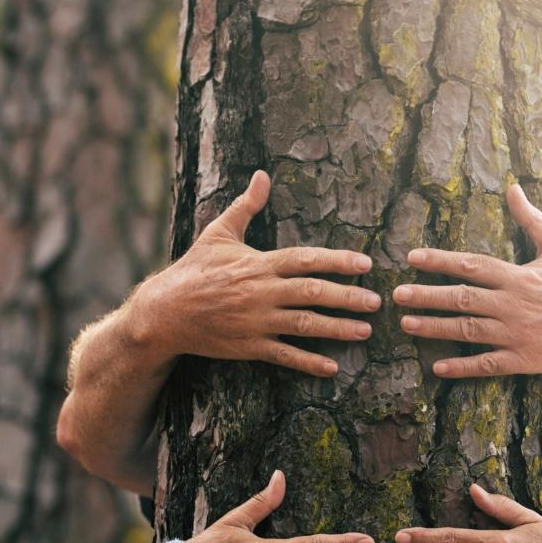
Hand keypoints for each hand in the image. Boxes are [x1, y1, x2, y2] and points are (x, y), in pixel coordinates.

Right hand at [133, 170, 379, 376]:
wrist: (165, 311)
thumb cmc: (194, 269)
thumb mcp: (219, 232)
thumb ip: (247, 206)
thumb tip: (262, 175)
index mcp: (258, 264)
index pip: (305, 259)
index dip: (337, 261)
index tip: (365, 264)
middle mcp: (261, 292)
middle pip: (312, 293)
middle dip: (347, 297)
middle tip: (376, 301)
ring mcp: (256, 322)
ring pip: (304, 325)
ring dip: (337, 329)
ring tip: (364, 331)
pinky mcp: (248, 346)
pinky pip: (284, 356)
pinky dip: (308, 362)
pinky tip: (332, 367)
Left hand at [393, 183, 541, 378]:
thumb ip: (531, 219)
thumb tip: (513, 187)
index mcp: (520, 276)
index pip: (471, 265)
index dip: (439, 260)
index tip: (412, 257)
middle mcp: (515, 305)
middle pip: (461, 299)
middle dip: (426, 296)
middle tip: (396, 294)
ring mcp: (519, 335)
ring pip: (468, 330)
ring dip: (435, 328)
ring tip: (406, 324)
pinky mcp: (526, 361)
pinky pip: (488, 364)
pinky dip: (462, 366)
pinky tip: (438, 367)